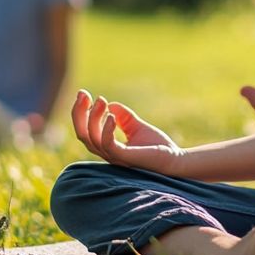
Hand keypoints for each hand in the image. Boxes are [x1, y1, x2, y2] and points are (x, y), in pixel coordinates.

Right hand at [70, 90, 184, 173]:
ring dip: (93, 117)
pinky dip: (106, 130)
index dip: (81, 113)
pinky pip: (108, 145)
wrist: (176, 161)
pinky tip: (111, 115)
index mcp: (108, 147)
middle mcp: (108, 153)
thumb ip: (124, 117)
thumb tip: (110, 105)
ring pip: (92, 138)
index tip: (84, 94)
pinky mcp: (125, 158)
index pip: (86, 131)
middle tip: (82, 94)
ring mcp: (115, 157)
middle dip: (79, 114)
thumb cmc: (158, 147)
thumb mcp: (137, 127)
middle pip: (82, 135)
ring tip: (101, 101)